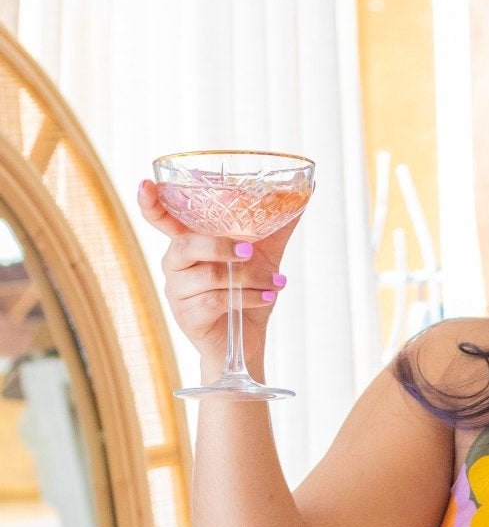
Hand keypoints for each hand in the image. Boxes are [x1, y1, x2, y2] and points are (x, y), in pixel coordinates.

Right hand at [135, 178, 302, 369]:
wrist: (248, 341)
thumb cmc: (248, 293)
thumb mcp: (264, 255)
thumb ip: (275, 225)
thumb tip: (305, 192)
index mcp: (187, 243)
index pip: (161, 219)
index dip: (150, 203)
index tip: (146, 184)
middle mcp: (175, 264)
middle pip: (186, 245)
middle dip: (221, 246)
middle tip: (251, 250)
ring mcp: (177, 292)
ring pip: (208, 275)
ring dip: (248, 277)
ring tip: (275, 282)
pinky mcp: (188, 316)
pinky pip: (216, 300)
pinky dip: (248, 297)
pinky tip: (268, 296)